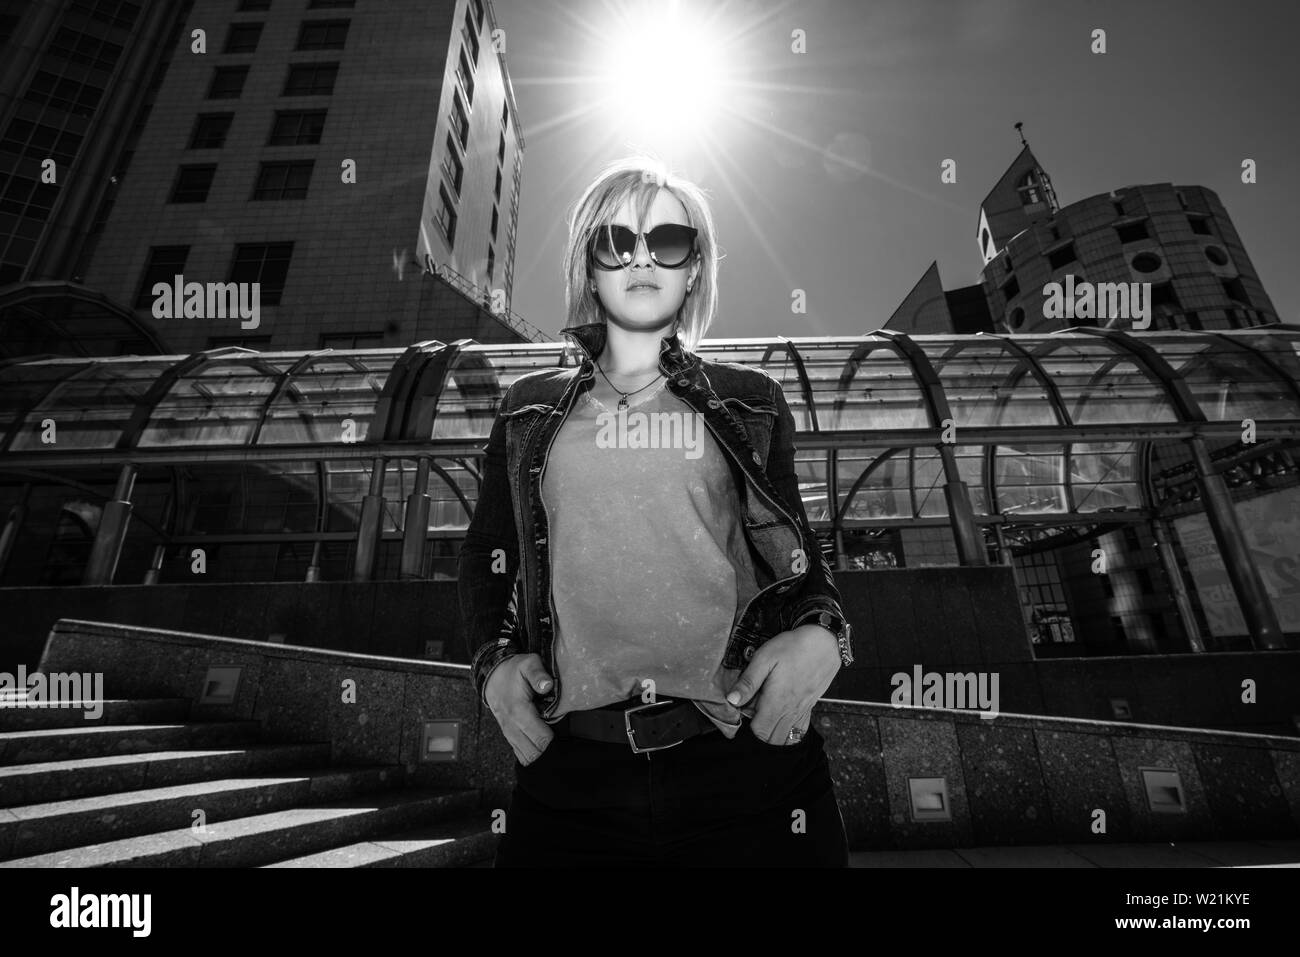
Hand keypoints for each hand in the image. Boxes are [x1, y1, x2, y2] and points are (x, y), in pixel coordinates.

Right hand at [484, 653, 555, 764]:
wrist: (492, 676)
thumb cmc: (513, 670)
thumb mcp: (527, 664)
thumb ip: (538, 674)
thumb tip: (548, 685)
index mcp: (518, 711)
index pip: (541, 739)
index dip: (555, 743)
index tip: (567, 740)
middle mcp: (512, 726)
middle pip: (534, 754)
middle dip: (550, 754)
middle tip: (564, 747)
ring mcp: (509, 733)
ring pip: (526, 757)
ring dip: (541, 757)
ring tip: (555, 750)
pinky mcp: (509, 736)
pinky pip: (520, 754)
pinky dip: (532, 756)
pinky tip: (543, 752)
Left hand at [725, 624, 840, 744]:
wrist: (825, 642)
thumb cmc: (793, 647)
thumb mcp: (764, 658)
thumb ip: (748, 682)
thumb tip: (732, 700)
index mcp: (776, 702)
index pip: (758, 731)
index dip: (747, 728)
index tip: (742, 715)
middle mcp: (790, 711)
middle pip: (772, 739)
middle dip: (759, 734)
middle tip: (753, 715)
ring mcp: (802, 711)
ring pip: (786, 739)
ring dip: (774, 735)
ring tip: (765, 718)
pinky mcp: (810, 707)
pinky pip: (799, 731)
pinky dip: (789, 733)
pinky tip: (782, 721)